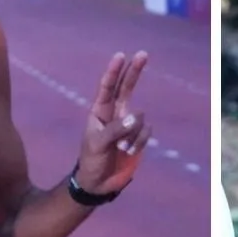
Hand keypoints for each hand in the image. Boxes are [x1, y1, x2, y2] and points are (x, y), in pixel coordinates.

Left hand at [74, 51, 150, 194]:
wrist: (99, 183)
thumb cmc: (91, 160)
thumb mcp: (98, 144)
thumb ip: (116, 129)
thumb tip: (137, 117)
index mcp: (99, 111)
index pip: (107, 87)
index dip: (114, 71)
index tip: (120, 56)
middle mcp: (115, 113)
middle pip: (127, 88)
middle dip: (134, 71)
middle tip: (143, 53)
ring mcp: (128, 125)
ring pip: (140, 118)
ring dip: (132, 134)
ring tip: (120, 148)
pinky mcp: (138, 137)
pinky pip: (146, 133)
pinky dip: (138, 143)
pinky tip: (128, 151)